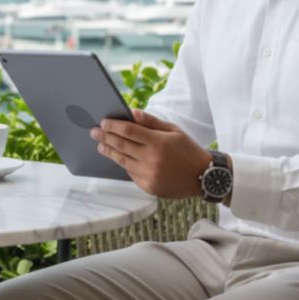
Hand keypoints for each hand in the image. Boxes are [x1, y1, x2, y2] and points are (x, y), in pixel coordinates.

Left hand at [91, 109, 212, 198]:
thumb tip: (130, 112)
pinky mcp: (149, 187)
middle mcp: (152, 159)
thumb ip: (151, 122)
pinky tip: (119, 157)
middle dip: (105, 137)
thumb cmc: (188, 150)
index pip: (128, 131)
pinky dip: (124, 164)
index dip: (113, 126)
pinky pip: (131, 173)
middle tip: (94, 132)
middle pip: (121, 145)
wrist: (204, 177)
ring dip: (110, 152)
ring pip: (123, 161)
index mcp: (159, 142)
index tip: (103, 122)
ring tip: (101, 146)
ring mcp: (149, 175)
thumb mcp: (173, 131)